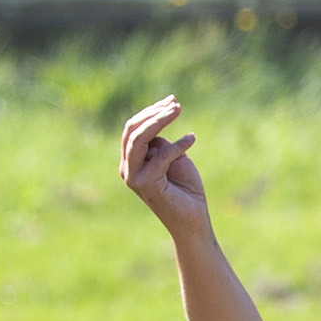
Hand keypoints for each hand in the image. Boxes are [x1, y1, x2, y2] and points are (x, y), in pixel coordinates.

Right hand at [117, 96, 212, 239]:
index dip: (152, 111)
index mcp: (131, 160)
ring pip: (138, 138)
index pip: (133, 128)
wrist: (192, 219)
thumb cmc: (184, 188)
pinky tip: (192, 139)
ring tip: (178, 111)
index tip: (173, 101)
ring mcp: (134, 178)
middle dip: (154, 112)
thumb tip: (156, 122)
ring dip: (159, 121)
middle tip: (176, 105)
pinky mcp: (147, 185)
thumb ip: (160, 142)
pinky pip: (161, 156)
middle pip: (132, 129)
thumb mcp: (172, 156)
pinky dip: (178, 145)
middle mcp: (127, 168)